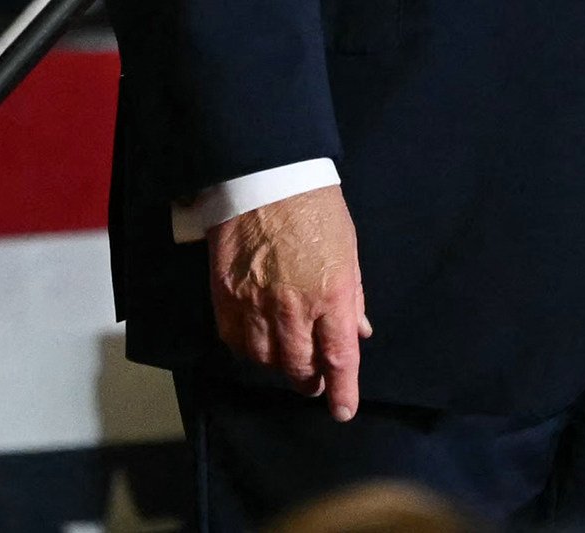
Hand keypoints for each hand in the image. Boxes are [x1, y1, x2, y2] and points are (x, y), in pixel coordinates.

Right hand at [207, 186, 372, 419]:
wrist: (264, 175)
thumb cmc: (314, 207)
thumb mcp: (347, 250)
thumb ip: (352, 296)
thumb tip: (358, 332)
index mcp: (332, 294)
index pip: (339, 358)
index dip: (343, 391)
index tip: (343, 410)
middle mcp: (294, 307)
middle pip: (300, 367)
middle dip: (310, 381)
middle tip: (314, 381)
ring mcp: (256, 304)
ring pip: (266, 360)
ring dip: (279, 366)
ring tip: (286, 359)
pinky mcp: (225, 296)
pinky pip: (235, 341)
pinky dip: (248, 349)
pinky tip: (257, 342)